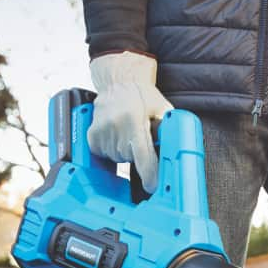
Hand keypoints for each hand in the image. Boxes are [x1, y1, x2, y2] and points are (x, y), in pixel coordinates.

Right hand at [88, 51, 172, 192]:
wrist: (118, 81)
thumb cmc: (142, 95)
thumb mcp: (162, 108)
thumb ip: (168, 129)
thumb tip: (176, 152)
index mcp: (134, 119)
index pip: (143, 154)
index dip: (149, 173)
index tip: (152, 186)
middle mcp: (115, 125)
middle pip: (130, 158)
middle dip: (137, 154)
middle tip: (139, 138)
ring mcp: (101, 130)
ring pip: (117, 158)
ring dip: (124, 151)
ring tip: (126, 133)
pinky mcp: (92, 134)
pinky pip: (104, 154)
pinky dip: (111, 149)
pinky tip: (116, 135)